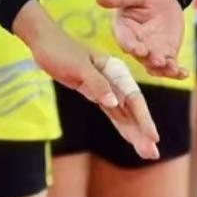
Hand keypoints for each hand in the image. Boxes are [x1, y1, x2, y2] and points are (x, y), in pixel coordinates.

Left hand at [12, 0, 159, 160]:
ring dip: (134, 133)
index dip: (144, 119)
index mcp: (115, 70)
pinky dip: (121, 127)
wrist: (43, 43)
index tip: (153, 137)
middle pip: (132, 110)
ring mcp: (105, 88)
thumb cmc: (60, 50)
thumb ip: (97, 84)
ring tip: (147, 153)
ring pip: (123, 115)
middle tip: (153, 154)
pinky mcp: (94, 94)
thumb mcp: (78, 66)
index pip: (133, 98)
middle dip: (142, 132)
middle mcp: (114, 80)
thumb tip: (114, 103)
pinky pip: (112, 114)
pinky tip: (131, 139)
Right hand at [96, 0, 185, 77]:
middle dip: (149, 60)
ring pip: (154, 65)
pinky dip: (176, 72)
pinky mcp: (165, 54)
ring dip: (163, 70)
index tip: (138, 49)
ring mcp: (150, 52)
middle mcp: (135, 44)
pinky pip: (169, 66)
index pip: (125, 41)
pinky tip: (184, 73)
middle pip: (140, 57)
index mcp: (123, 30)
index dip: (131, 46)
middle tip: (158, 61)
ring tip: (173, 69)